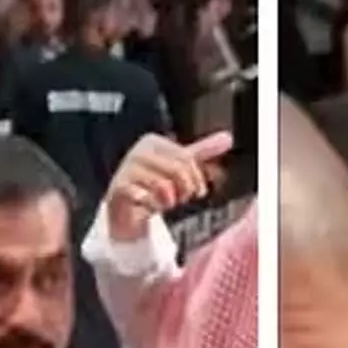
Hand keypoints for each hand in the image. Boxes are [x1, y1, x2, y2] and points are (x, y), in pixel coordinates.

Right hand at [104, 132, 232, 241]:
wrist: (125, 209)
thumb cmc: (152, 185)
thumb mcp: (179, 166)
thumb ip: (202, 152)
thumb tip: (227, 137)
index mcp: (153, 142)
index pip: (186, 158)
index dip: (196, 178)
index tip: (196, 191)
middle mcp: (139, 152)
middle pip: (177, 170)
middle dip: (185, 190)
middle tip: (180, 199)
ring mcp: (126, 169)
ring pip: (163, 186)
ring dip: (169, 201)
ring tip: (164, 203)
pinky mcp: (119, 189)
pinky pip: (145, 197)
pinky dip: (152, 206)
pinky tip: (150, 206)